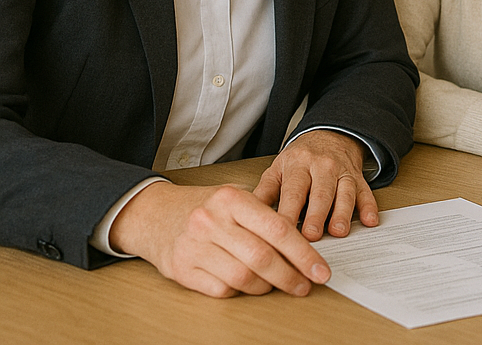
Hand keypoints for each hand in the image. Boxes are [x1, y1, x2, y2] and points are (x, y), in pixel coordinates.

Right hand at [108, 180, 332, 297]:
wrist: (154, 214)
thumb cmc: (205, 206)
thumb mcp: (234, 195)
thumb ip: (263, 213)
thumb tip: (303, 241)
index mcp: (231, 198)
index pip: (277, 228)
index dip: (303, 253)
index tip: (320, 269)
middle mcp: (212, 221)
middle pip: (262, 257)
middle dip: (291, 275)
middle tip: (307, 285)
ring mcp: (194, 247)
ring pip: (243, 277)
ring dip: (267, 286)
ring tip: (279, 284)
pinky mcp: (182, 270)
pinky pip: (221, 290)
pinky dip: (241, 291)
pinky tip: (249, 285)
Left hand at [254, 129, 377, 240]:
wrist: (329, 134)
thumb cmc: (300, 159)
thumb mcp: (278, 169)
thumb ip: (264, 192)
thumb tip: (244, 215)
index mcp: (298, 165)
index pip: (293, 192)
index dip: (288, 214)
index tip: (280, 235)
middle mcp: (322, 167)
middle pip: (320, 192)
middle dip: (316, 215)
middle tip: (311, 237)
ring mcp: (342, 172)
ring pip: (344, 192)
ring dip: (342, 212)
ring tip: (338, 231)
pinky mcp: (358, 177)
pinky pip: (365, 191)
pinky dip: (369, 206)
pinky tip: (370, 220)